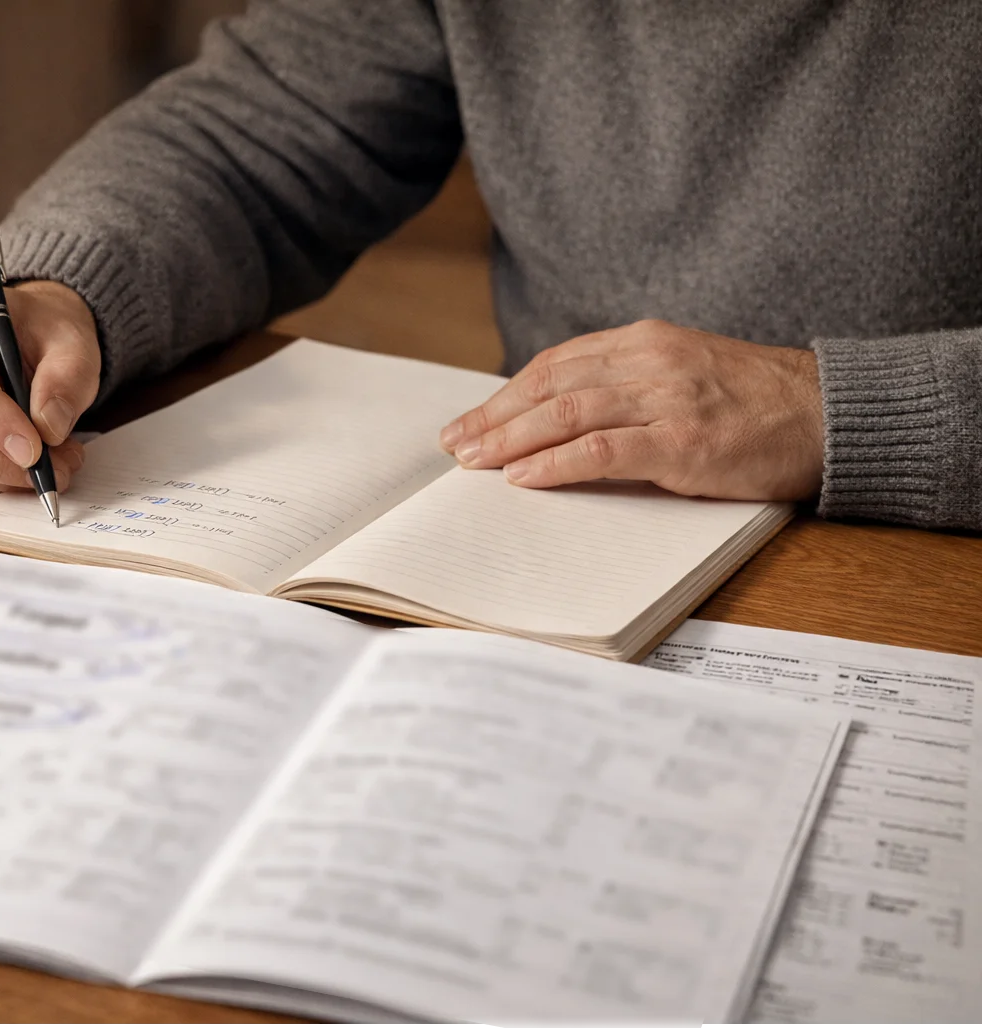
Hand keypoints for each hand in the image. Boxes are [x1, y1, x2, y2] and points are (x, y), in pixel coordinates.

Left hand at [437, 320, 824, 500]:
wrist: (828, 414)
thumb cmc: (755, 404)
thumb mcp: (683, 375)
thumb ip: (628, 387)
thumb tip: (561, 420)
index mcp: (644, 342)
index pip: (555, 364)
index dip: (506, 394)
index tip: (471, 421)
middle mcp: (649, 361)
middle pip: (549, 385)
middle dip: (494, 417)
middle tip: (454, 445)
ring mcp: (666, 399)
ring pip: (566, 412)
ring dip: (511, 440)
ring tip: (474, 462)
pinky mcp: (683, 441)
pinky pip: (602, 450)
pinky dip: (556, 464)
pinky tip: (524, 477)